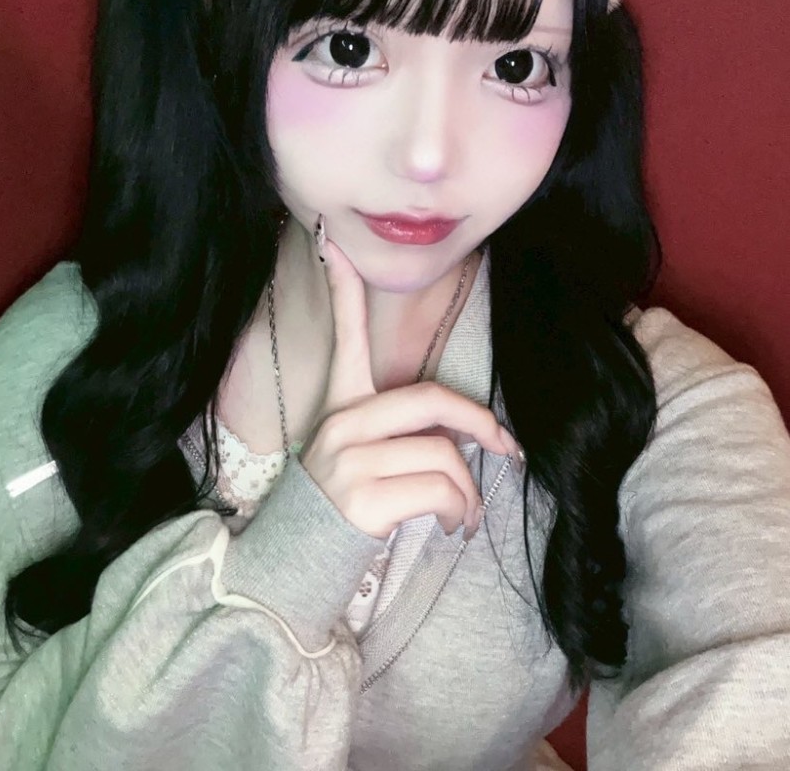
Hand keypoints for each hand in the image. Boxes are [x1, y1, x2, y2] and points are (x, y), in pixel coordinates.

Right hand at [300, 215, 520, 539]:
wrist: (297, 561)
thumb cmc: (341, 503)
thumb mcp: (359, 455)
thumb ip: (402, 431)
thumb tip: (469, 434)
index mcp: (341, 405)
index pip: (345, 337)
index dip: (342, 288)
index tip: (332, 240)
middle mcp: (342, 423)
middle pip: (432, 401)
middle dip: (481, 424)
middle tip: (505, 448)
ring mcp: (349, 461)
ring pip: (444, 456)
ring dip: (470, 492)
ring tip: (464, 513)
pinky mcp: (362, 500)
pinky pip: (440, 491)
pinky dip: (460, 513)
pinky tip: (452, 526)